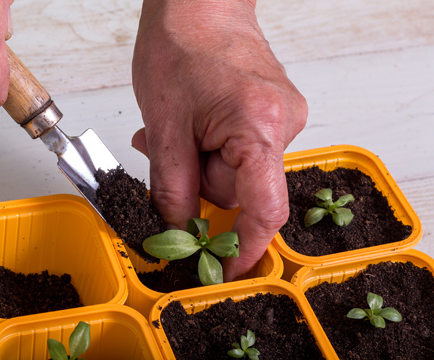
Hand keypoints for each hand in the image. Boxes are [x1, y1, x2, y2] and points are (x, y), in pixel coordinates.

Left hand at [132, 0, 306, 280]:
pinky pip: (240, 153)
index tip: (223, 270)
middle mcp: (283, 123)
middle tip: (172, 152)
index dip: (244, 248)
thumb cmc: (181, 44)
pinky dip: (211, 150)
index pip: (263, 208)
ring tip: (178, 131)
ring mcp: (282, 117)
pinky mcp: (272, 115)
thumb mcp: (164, 125)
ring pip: (237, 173)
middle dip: (199, 182)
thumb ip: (173, 187)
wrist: (199, 3)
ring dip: (200, 163)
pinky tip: (193, 127)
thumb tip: (179, 232)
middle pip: (240, 190)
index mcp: (258, 125)